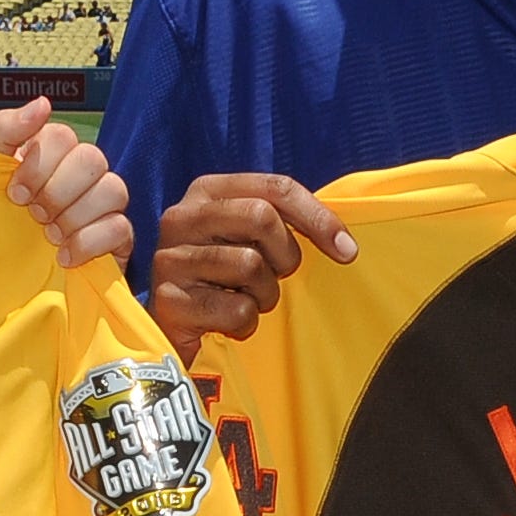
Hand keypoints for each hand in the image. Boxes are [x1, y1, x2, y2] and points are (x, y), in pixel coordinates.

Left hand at [0, 97, 130, 269]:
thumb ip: (5, 130)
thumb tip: (43, 103)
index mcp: (50, 153)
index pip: (62, 136)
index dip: (39, 165)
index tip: (14, 194)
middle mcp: (81, 173)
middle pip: (92, 158)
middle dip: (58, 191)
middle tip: (34, 215)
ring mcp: (102, 204)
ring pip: (114, 189)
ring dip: (76, 215)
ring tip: (50, 237)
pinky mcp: (116, 238)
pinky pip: (121, 227)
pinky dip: (89, 242)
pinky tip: (64, 257)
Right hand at [148, 172, 352, 350]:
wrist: (173, 328)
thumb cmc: (223, 278)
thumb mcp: (250, 239)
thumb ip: (285, 222)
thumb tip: (345, 245)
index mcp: (207, 191)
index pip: (275, 187)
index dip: (318, 217)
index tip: (347, 250)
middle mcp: (182, 217)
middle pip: (261, 217)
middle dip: (284, 255)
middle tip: (276, 276)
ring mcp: (170, 259)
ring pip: (250, 265)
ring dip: (264, 294)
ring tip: (245, 299)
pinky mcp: (168, 301)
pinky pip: (236, 310)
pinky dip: (244, 323)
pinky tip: (227, 322)